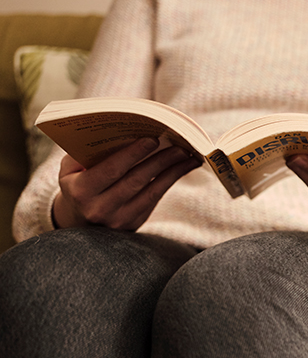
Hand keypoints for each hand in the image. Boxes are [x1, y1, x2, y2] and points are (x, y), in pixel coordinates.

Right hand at [53, 137, 201, 230]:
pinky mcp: (134, 223)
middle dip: (159, 161)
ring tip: (187, 153)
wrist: (79, 220)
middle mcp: (99, 208)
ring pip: (151, 192)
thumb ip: (84, 153)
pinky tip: (184, 166)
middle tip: (177, 144)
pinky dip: (171, 181)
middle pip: (135, 180)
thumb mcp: (70, 169)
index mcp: (80, 191)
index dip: (133, 154)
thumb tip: (115, 133)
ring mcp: (118, 219)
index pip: (111, 169)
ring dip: (172, 171)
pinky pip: (156, 199)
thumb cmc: (76, 184)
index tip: (152, 139)